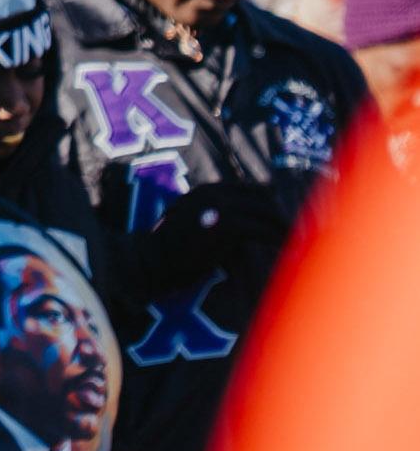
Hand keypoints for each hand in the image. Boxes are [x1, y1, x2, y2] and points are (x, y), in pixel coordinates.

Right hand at [142, 183, 290, 293]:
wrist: (148, 261)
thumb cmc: (166, 251)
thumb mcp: (189, 223)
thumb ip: (213, 219)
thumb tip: (242, 232)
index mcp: (206, 190)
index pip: (251, 190)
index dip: (270, 204)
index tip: (284, 220)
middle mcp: (215, 192)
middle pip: (264, 200)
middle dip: (282, 217)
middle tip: (302, 232)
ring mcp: (222, 206)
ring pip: (268, 214)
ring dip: (285, 229)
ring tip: (302, 242)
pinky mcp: (229, 225)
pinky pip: (265, 231)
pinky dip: (280, 240)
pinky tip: (289, 250)